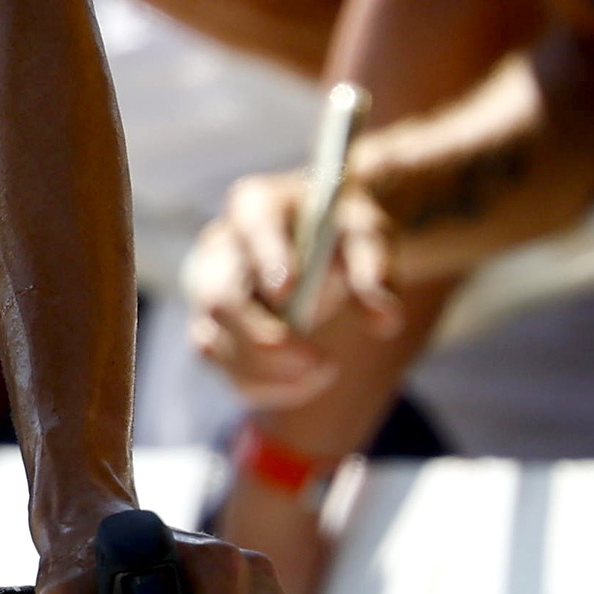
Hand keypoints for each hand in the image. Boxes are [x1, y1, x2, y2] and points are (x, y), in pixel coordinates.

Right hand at [183, 170, 399, 409]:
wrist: (329, 240)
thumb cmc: (344, 233)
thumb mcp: (367, 238)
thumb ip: (373, 272)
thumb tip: (384, 321)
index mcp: (257, 206)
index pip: (252, 227)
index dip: (265, 258)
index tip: (288, 292)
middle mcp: (220, 247)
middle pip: (219, 298)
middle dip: (264, 338)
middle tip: (322, 362)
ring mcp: (209, 292)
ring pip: (213, 343)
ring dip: (267, 372)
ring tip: (325, 371)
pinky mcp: (214, 330)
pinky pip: (225, 370)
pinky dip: (266, 387)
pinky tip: (308, 382)